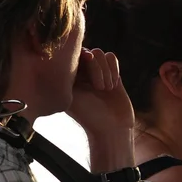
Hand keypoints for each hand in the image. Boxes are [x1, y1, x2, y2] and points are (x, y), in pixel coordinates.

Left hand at [66, 49, 135, 172]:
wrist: (111, 129)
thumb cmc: (89, 117)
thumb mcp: (72, 97)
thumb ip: (68, 76)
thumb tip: (67, 56)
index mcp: (68, 77)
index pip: (71, 55)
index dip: (79, 59)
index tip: (85, 71)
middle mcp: (81, 73)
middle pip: (87, 52)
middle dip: (95, 68)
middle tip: (98, 88)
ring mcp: (97, 72)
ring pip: (100, 53)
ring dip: (105, 70)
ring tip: (105, 89)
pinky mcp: (112, 73)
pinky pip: (111, 57)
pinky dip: (114, 69)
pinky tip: (114, 85)